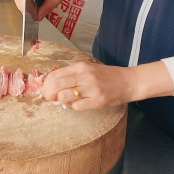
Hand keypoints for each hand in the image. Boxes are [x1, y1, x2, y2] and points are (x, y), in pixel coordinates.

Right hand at [11, 0, 66, 19]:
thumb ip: (48, 7)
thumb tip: (37, 17)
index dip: (31, 9)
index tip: (37, 15)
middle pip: (23, 2)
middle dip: (30, 11)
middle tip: (39, 11)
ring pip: (19, 3)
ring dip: (27, 9)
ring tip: (36, 5)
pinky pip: (17, 1)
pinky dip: (23, 5)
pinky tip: (30, 3)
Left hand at [41, 61, 173, 109]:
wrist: (129, 82)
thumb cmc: (107, 76)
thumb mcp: (89, 69)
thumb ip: (73, 73)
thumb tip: (53, 82)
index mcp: (81, 66)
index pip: (56, 74)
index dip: (47, 83)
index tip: (45, 88)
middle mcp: (85, 76)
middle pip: (57, 85)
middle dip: (49, 93)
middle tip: (49, 98)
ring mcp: (91, 89)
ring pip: (65, 96)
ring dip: (61, 100)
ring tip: (65, 100)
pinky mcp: (97, 101)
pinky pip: (77, 106)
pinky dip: (74, 106)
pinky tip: (79, 104)